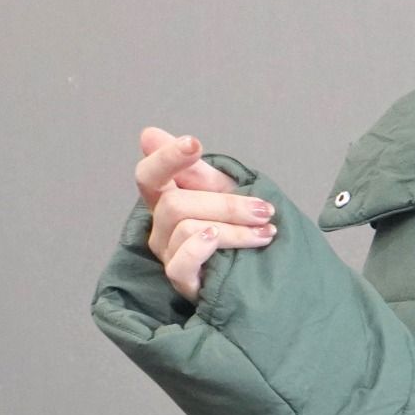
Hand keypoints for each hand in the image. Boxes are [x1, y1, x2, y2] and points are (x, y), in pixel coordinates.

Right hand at [134, 126, 276, 301]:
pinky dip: (201, 248)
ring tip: (265, 231)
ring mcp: (168, 253)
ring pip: (186, 228)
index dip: (167, 158)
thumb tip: (149, 135)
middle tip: (264, 210)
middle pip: (175, 204)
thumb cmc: (240, 226)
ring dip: (234, 229)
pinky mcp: (181, 280)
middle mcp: (161, 225)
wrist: (263, 271)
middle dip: (227, 205)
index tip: (194, 143)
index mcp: (167, 198)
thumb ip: (196, 169)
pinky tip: (219, 242)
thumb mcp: (225, 192)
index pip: (150, 175)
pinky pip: (180, 262)